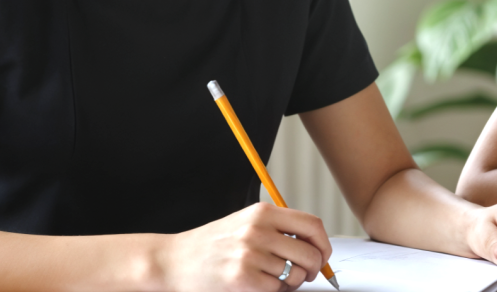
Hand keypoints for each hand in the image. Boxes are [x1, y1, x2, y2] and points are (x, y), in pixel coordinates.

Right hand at [158, 202, 331, 291]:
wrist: (173, 261)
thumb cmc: (211, 245)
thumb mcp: (245, 223)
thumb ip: (277, 229)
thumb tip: (315, 246)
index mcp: (262, 212)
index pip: (312, 224)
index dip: (323, 244)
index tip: (323, 255)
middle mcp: (257, 230)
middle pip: (310, 253)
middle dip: (313, 269)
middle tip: (305, 275)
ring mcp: (250, 255)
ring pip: (295, 275)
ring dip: (290, 283)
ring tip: (273, 279)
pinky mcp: (242, 279)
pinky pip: (276, 289)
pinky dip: (273, 291)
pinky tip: (258, 286)